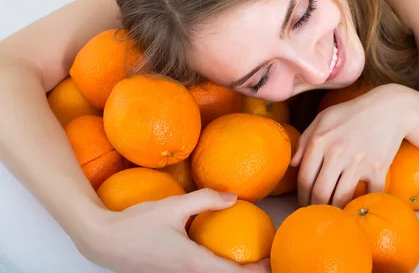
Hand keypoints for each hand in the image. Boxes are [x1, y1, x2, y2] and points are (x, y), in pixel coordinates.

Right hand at [77, 189, 270, 272]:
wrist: (102, 241)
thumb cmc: (136, 224)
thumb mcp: (172, 206)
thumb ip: (205, 199)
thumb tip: (234, 197)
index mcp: (193, 263)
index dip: (256, 271)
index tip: (271, 263)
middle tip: (266, 261)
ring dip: (231, 272)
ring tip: (249, 260)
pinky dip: (216, 270)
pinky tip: (220, 255)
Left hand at [290, 84, 418, 207]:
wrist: (389, 108)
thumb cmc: (351, 113)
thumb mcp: (323, 118)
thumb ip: (304, 140)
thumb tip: (293, 165)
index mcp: (320, 140)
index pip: (304, 178)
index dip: (302, 195)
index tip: (304, 201)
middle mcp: (337, 152)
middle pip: (320, 193)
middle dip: (316, 206)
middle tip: (317, 210)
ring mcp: (358, 162)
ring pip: (341, 198)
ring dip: (336, 209)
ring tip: (334, 211)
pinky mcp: (378, 168)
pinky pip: (369, 195)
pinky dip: (364, 204)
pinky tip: (358, 205)